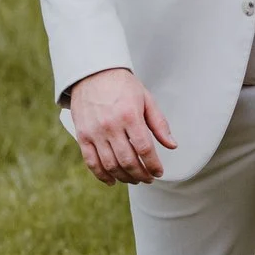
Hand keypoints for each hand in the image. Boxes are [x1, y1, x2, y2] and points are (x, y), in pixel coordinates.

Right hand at [67, 67, 176, 184]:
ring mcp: (95, 132)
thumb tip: (172, 145)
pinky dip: (102, 175)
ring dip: (124, 177)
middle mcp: (111, 126)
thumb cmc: (122, 85)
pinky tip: (112, 181)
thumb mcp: (146, 99)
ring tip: (134, 179)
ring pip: (110, 165)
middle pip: (128, 160)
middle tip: (148, 178)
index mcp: (130, 116)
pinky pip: (91, 162)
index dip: (153, 165)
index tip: (159, 172)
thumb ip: (159, 124)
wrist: (93, 73)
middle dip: (141, 174)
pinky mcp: (82, 136)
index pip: (144, 148)